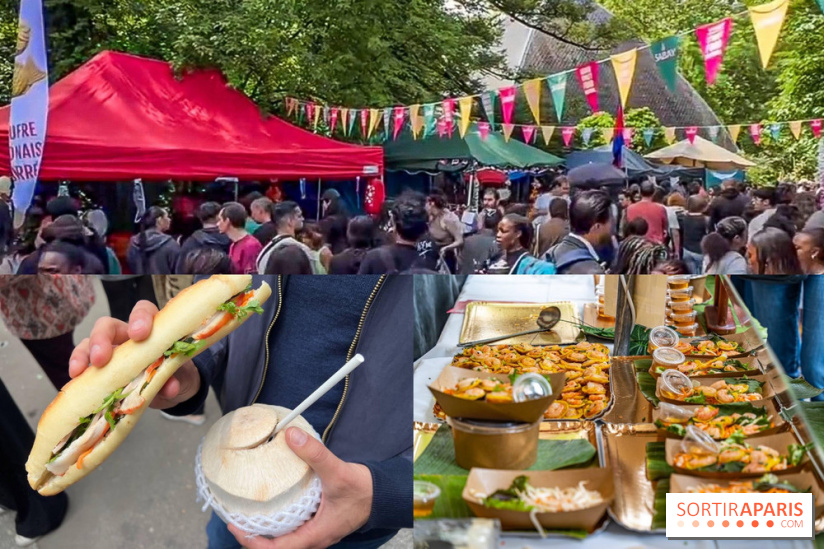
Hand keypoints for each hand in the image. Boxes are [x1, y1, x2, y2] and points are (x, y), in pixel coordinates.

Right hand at [68, 300, 200, 408]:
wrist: (174, 390)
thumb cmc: (179, 374)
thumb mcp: (182, 378)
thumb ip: (177, 379)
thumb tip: (171, 387)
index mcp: (152, 330)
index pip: (144, 311)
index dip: (140, 318)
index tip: (138, 334)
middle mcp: (128, 336)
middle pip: (108, 325)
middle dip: (101, 338)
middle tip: (101, 358)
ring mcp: (112, 351)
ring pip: (90, 342)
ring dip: (83, 354)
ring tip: (80, 371)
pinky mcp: (101, 369)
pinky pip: (84, 364)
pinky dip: (78, 370)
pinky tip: (75, 380)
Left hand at [228, 427, 372, 548]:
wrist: (383, 495)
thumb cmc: (363, 491)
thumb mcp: (337, 472)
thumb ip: (315, 454)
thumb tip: (291, 436)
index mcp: (314, 535)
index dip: (252, 541)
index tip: (235, 526)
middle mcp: (312, 538)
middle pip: (275, 548)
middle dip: (252, 537)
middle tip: (235, 518)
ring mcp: (315, 533)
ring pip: (283, 540)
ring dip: (264, 531)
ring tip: (247, 513)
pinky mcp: (318, 524)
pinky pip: (292, 530)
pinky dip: (277, 523)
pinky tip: (271, 507)